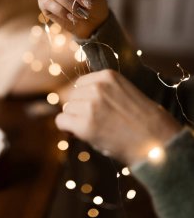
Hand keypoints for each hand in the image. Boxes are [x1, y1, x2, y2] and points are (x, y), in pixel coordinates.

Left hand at [55, 70, 181, 164]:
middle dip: (80, 109)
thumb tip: (73, 96)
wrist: (157, 141)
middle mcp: (97, 87)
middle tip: (96, 122)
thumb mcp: (123, 92)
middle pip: (72, 96)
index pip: (80, 84)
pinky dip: (66, 128)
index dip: (84, 98)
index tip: (94, 109)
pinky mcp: (85, 125)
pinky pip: (61, 121)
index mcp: (107, 76)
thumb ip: (101, 90)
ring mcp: (90, 105)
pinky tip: (79, 133)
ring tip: (95, 128)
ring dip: (75, 119)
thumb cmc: (142, 119)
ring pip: (67, 109)